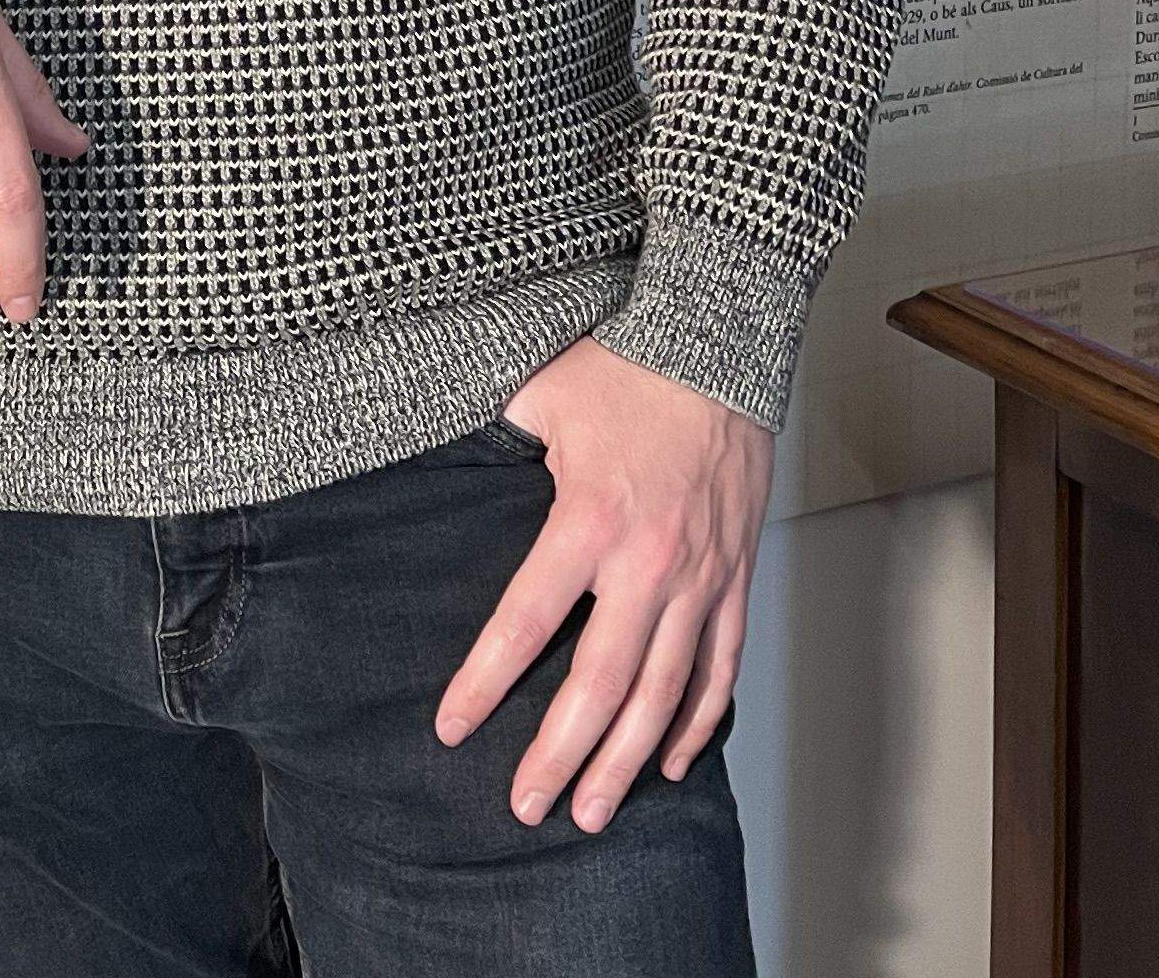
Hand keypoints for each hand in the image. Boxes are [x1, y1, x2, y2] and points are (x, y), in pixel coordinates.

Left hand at [435, 337, 768, 831]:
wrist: (721, 347)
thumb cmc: (625, 368)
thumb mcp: (540, 393)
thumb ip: (488, 433)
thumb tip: (422, 441)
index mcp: (587, 520)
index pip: (524, 622)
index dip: (484, 683)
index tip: (452, 729)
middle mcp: (647, 563)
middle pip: (599, 684)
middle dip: (559, 755)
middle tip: (527, 808)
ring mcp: (699, 577)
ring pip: (663, 693)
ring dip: (626, 761)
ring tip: (592, 812)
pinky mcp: (735, 577)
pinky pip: (720, 666)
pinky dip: (698, 721)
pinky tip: (673, 762)